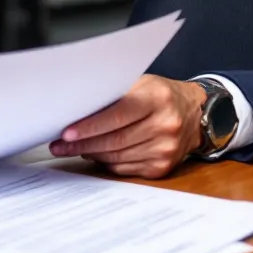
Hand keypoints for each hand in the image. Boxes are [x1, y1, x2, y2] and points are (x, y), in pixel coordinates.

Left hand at [48, 75, 206, 178]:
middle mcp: (165, 125)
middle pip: (114, 140)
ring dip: (90, 154)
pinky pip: (124, 168)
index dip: (90, 126)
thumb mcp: (140, 84)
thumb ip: (113, 95)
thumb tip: (76, 108)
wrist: (194, 112)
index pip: (117, 115)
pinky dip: (105, 162)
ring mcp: (166, 149)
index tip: (67, 132)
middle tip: (59, 144)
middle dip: (82, 144)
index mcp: (157, 99)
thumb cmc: (159, 94)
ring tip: (70, 148)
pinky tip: (93, 154)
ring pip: (117, 156)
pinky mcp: (163, 166)